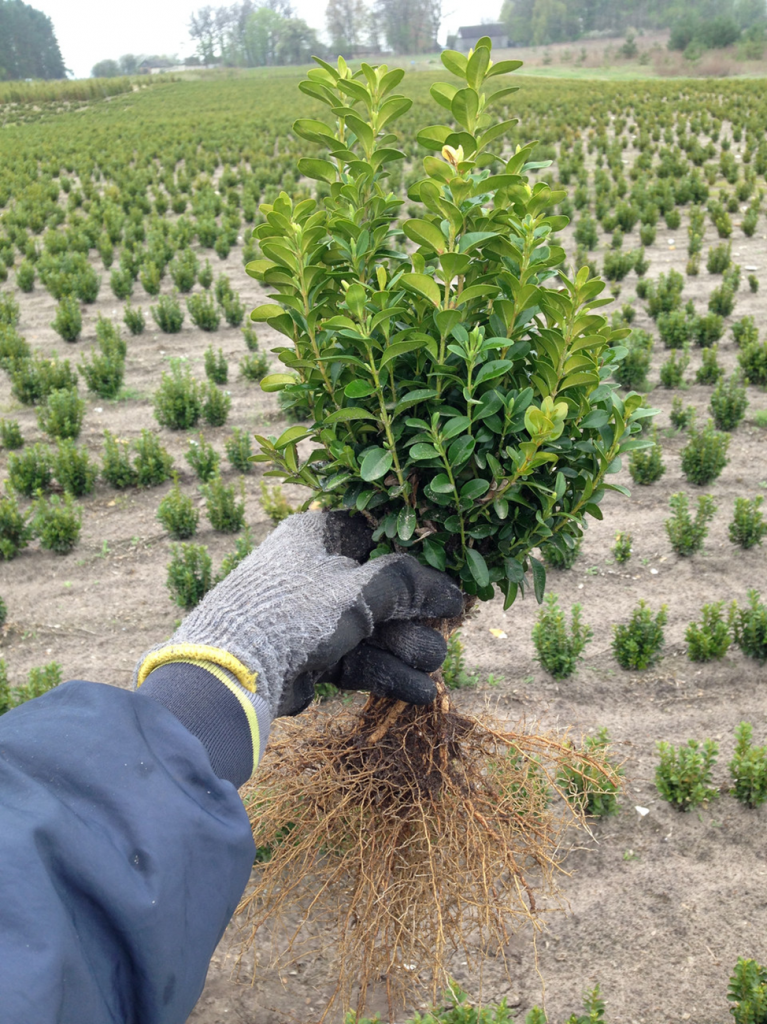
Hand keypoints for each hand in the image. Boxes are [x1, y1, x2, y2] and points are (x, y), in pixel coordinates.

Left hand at [135, 511, 462, 719]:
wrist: (232, 674)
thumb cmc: (294, 612)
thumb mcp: (357, 592)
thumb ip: (408, 586)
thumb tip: (455, 592)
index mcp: (319, 536)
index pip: (379, 538)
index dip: (417, 560)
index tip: (448, 581)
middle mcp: (316, 570)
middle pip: (382, 588)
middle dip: (416, 614)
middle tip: (448, 631)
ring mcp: (312, 615)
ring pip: (373, 627)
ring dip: (405, 647)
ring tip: (432, 667)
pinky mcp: (311, 655)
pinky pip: (358, 658)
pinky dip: (386, 672)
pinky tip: (420, 692)